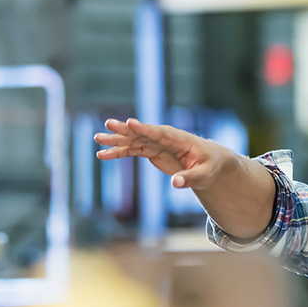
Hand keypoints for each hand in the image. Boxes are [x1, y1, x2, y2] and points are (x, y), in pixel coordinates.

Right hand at [95, 118, 228, 190]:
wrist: (209, 162)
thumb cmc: (209, 166)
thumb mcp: (204, 174)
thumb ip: (190, 178)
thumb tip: (175, 183)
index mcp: (179, 139)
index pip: (160, 132)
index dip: (145, 128)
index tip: (130, 122)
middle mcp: (164, 138)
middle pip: (142, 133)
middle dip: (125, 130)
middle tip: (108, 124)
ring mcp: (156, 143)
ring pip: (133, 140)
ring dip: (116, 140)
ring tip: (98, 139)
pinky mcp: (151, 150)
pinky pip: (132, 150)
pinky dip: (118, 152)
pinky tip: (102, 156)